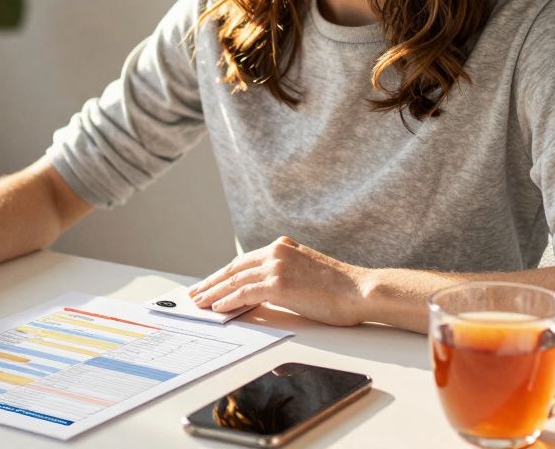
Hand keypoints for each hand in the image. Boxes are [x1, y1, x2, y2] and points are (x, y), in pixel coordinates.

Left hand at [188, 236, 369, 326]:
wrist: (360, 291)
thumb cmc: (340, 289)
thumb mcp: (307, 273)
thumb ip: (284, 275)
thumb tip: (263, 291)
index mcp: (282, 247)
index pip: (244, 261)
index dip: (224, 274)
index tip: (210, 283)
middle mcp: (276, 251)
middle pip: (234, 268)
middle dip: (212, 282)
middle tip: (195, 293)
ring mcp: (277, 266)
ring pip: (235, 280)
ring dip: (213, 293)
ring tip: (199, 303)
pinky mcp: (279, 283)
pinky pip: (244, 292)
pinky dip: (228, 300)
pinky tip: (218, 308)